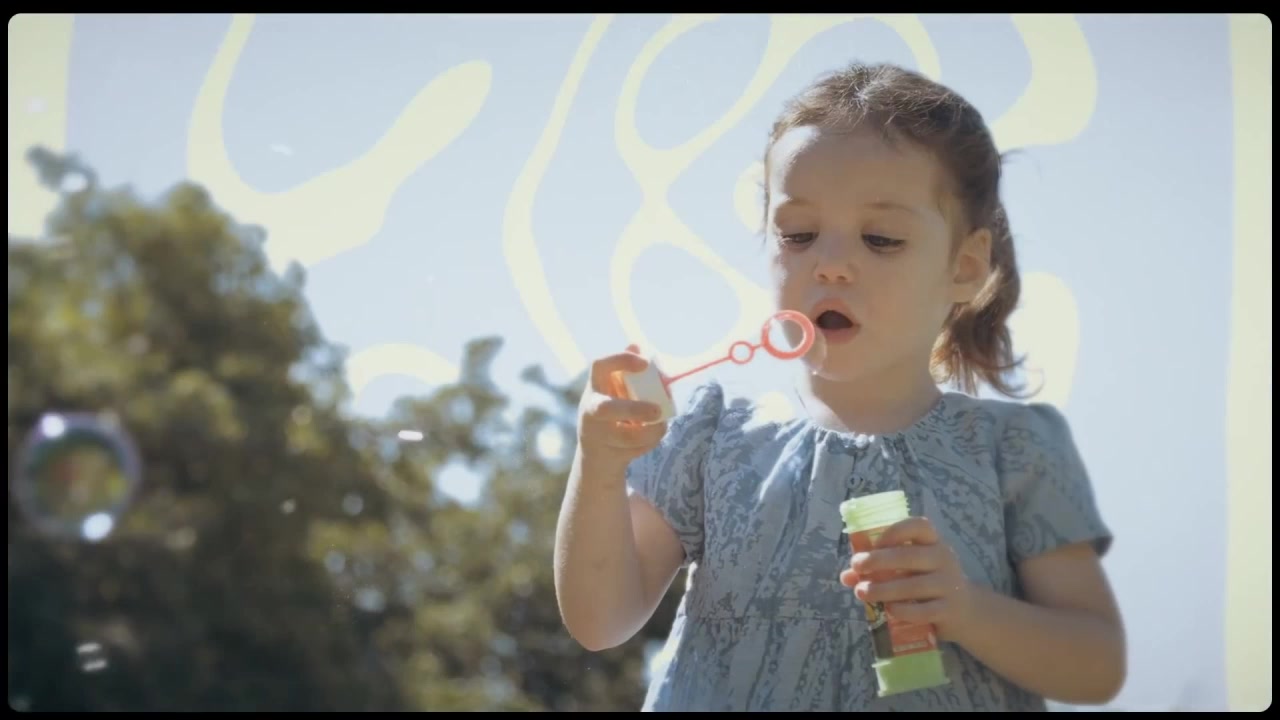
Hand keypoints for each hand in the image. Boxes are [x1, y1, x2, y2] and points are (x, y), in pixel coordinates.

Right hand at [575, 345, 667, 471]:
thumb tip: (637, 344)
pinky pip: (632, 450)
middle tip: (657, 410)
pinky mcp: (607, 454)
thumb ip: (627, 370)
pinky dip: (649, 442)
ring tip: (662, 425)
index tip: (645, 363)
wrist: (597, 455)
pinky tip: (654, 435)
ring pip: (624, 436)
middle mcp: (590, 410)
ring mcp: (597, 435)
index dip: (620, 360)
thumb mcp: (616, 390)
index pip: (599, 366)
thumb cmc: (613, 414)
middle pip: (605, 409)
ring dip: (649, 432)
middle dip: (633, 410)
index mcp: (594, 387)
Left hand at [839, 516, 976, 641]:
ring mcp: (949, 585)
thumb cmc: (929, 582)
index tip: (874, 543)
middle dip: (878, 561)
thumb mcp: (910, 570)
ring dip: (883, 589)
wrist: (966, 611)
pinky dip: (902, 610)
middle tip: (857, 567)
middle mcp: (943, 559)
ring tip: (861, 592)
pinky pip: (922, 610)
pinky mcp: (948, 610)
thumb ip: (880, 569)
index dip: (894, 531)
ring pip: (912, 585)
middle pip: (909, 555)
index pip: (920, 526)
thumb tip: (847, 576)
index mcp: (933, 542)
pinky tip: (888, 609)